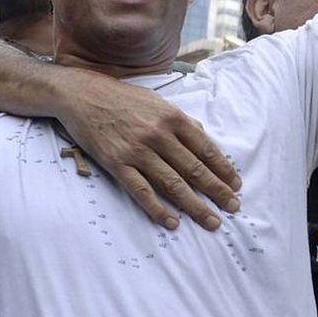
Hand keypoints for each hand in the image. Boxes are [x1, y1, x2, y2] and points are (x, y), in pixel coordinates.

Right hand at [56, 73, 240, 230]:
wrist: (81, 95)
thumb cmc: (120, 98)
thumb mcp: (156, 101)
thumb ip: (180, 120)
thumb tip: (203, 137)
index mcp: (171, 117)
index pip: (205, 148)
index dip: (223, 169)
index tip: (236, 185)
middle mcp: (158, 134)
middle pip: (194, 168)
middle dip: (217, 191)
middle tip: (233, 208)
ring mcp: (137, 150)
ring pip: (173, 183)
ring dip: (195, 205)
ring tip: (211, 221)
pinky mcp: (117, 163)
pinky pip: (141, 191)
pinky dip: (158, 208)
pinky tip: (172, 222)